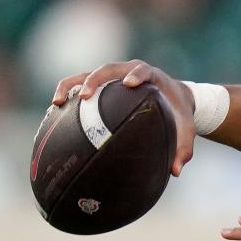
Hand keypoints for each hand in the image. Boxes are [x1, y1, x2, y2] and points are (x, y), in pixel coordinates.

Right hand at [53, 59, 196, 175]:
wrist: (176, 98)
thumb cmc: (180, 114)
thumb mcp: (186, 130)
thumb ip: (183, 149)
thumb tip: (175, 172)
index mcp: (152, 77)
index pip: (142, 70)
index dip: (136, 74)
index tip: (129, 83)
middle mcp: (129, 71)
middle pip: (108, 69)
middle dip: (94, 79)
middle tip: (84, 95)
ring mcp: (113, 76)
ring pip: (87, 74)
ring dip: (71, 85)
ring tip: (57, 102)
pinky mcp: (102, 84)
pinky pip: (81, 85)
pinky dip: (68, 94)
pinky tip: (55, 111)